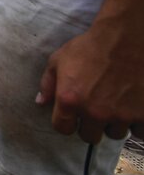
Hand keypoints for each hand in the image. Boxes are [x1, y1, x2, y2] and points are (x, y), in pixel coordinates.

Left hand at [37, 15, 143, 142]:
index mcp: (70, 100)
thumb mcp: (59, 60)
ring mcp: (121, 115)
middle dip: (91, 125)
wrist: (125, 38)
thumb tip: (40, 103)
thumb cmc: (89, 47)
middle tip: (96, 110)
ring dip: (113, 123)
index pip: (63, 129)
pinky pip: (140, 133)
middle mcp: (94, 112)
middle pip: (89, 136)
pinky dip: (138, 124)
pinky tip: (134, 109)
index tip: (73, 117)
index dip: (67, 123)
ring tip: (115, 105)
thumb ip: (48, 83)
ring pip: (115, 134)